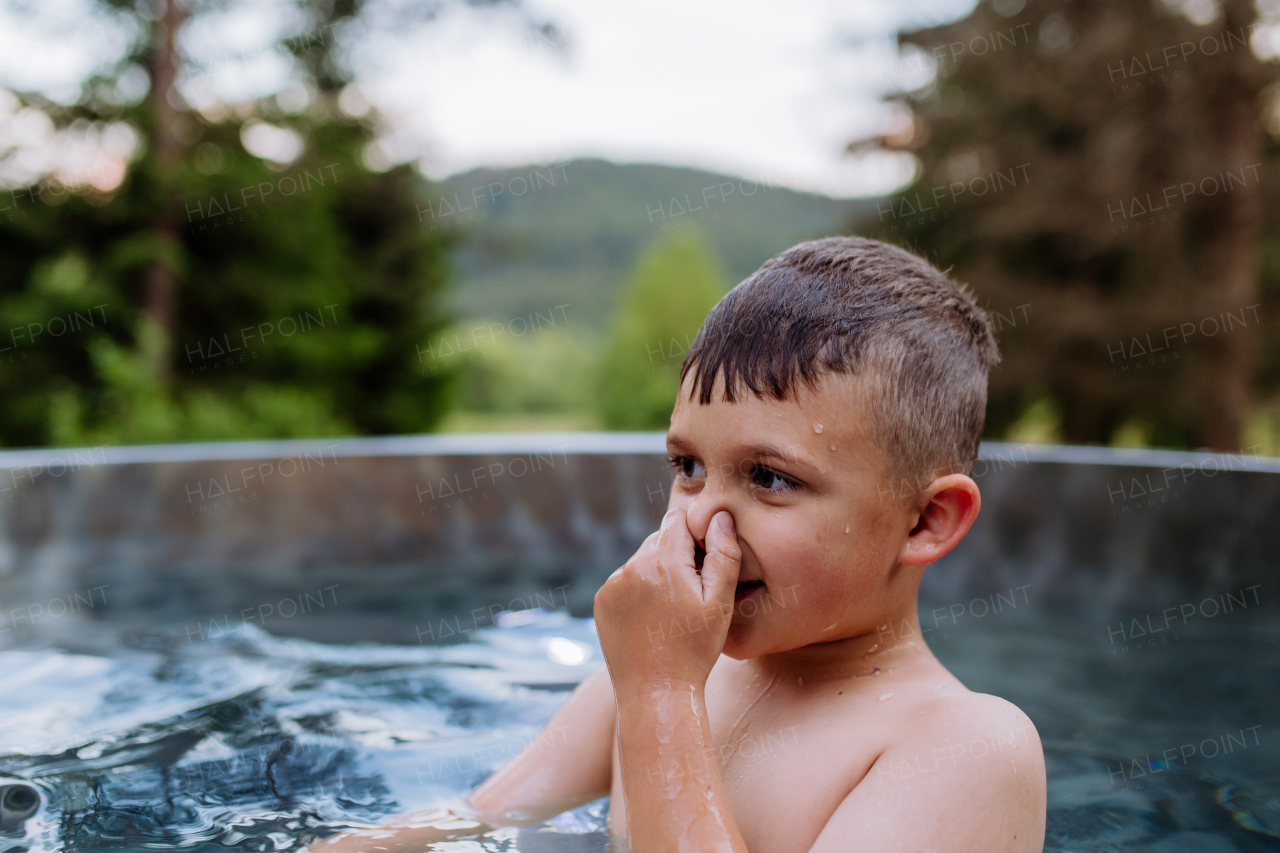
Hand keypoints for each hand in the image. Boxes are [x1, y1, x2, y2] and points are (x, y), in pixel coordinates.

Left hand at [593, 508, 740, 695]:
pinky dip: (638, 590)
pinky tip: (652, 617)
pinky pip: (624, 580)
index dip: (696, 535)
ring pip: (641, 560)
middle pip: (659, 539)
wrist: (655, 693)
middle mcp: (631, 567)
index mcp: (662, 562)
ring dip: (657, 572)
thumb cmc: (694, 650)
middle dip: (677, 554)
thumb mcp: (720, 604)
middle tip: (692, 590)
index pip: (678, 521)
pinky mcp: (601, 601)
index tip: (705, 560)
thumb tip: (720, 517)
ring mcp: (612, 584)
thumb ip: (724, 554)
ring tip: (672, 609)